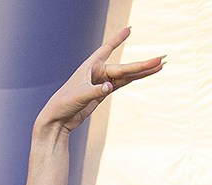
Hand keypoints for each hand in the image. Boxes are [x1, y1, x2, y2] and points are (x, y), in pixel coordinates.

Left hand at [37, 28, 161, 136]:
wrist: (57, 120)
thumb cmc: (63, 104)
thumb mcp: (80, 96)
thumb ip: (96, 91)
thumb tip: (110, 87)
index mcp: (89, 66)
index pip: (107, 49)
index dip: (118, 39)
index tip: (129, 29)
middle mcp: (97, 72)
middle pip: (124, 68)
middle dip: (142, 65)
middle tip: (161, 59)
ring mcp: (101, 83)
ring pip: (126, 75)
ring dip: (142, 72)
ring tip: (160, 66)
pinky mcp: (102, 93)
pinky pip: (121, 83)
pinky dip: (134, 79)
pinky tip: (146, 75)